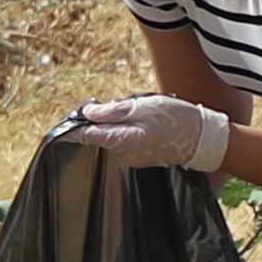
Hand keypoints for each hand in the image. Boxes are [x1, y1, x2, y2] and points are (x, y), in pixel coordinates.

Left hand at [76, 92, 233, 177]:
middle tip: (108, 103)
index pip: (87, 136)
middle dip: (98, 119)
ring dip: (113, 124)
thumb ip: (113, 111)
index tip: (58, 126)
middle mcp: (124, 154)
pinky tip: (141, 120)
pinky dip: (124, 130)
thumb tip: (88, 113)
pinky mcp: (139, 158)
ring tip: (136, 110)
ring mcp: (132, 159)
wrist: (203, 139)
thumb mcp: (144, 107)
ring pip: (111, 138)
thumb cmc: (176, 119)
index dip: (71, 129)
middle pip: (98, 135)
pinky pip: (123, 142)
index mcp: (122, 141)